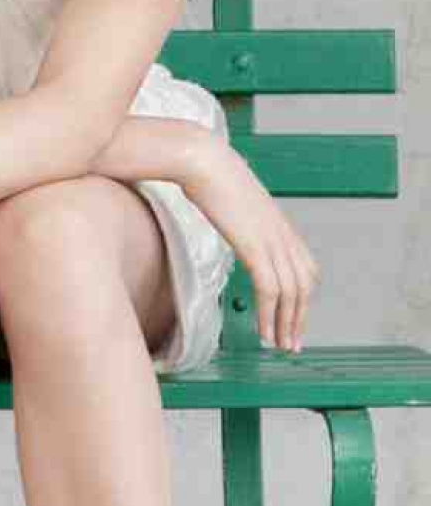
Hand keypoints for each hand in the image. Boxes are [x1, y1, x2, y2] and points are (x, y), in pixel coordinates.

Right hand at [176, 135, 317, 351]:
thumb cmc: (206, 174)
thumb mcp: (229, 199)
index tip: (291, 319)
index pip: (305, 269)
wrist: (202, 160)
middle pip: (304, 286)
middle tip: (290, 344)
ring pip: (291, 293)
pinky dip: (271, 315)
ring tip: (278, 346)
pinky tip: (264, 332)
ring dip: (286, 324)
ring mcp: (271, 240)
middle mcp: (283, 234)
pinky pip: (270, 290)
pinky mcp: (256, 246)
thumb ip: (237, 216)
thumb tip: (227, 221)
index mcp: (279, 225)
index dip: (302, 299)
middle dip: (298, 319)